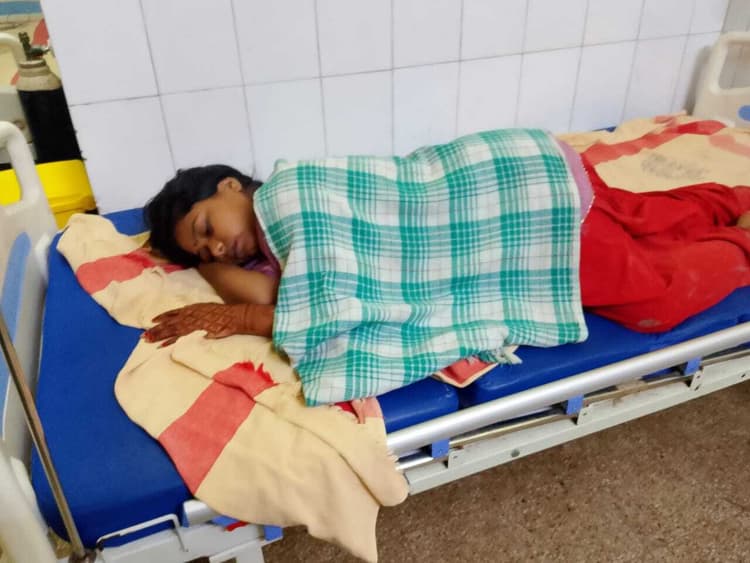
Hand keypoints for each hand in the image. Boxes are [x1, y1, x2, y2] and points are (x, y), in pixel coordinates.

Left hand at [143, 302, 274, 345]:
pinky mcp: (196, 330)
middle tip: (144, 335)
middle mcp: (190, 314)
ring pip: (171, 329)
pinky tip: (160, 345)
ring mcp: (192, 322)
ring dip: (158, 335)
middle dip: (156, 329)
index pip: (174, 313)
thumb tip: (198, 324)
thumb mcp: (212, 312)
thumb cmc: (227, 315)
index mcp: (194, 308)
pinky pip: (179, 336)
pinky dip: (169, 340)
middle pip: (169, 322)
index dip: (163, 317)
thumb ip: (202, 316)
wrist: (236, 316)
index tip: (152, 321)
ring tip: (147, 340)